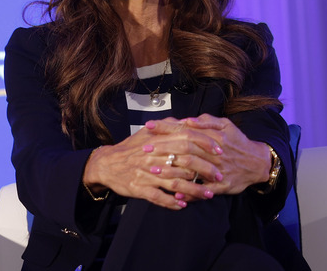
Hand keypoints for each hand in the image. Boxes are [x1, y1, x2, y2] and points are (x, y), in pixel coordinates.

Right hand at [81, 117, 224, 209]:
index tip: (220, 151)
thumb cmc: (131, 148)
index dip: (205, 144)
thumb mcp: (148, 132)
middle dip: (205, 169)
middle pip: (185, 161)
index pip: (186, 138)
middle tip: (220, 176)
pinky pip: (158, 197)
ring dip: (194, 190)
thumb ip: (169, 126)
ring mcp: (146, 172)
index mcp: (157, 139)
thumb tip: (190, 121)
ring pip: (175, 182)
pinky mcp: (139, 188)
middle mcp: (153, 155)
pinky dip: (172, 202)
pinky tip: (183, 205)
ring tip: (209, 195)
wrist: (107, 164)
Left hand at [147, 114, 272, 195]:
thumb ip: (207, 121)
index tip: (148, 126)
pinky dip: (189, 192)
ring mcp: (217, 169)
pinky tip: (175, 193)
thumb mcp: (226, 125)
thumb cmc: (238, 142)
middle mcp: (214, 152)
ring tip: (152, 170)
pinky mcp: (221, 185)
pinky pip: (203, 190)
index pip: (185, 129)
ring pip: (191, 169)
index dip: (166, 127)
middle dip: (163, 148)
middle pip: (185, 148)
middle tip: (144, 148)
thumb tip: (188, 120)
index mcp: (214, 135)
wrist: (258, 163)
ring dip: (171, 170)